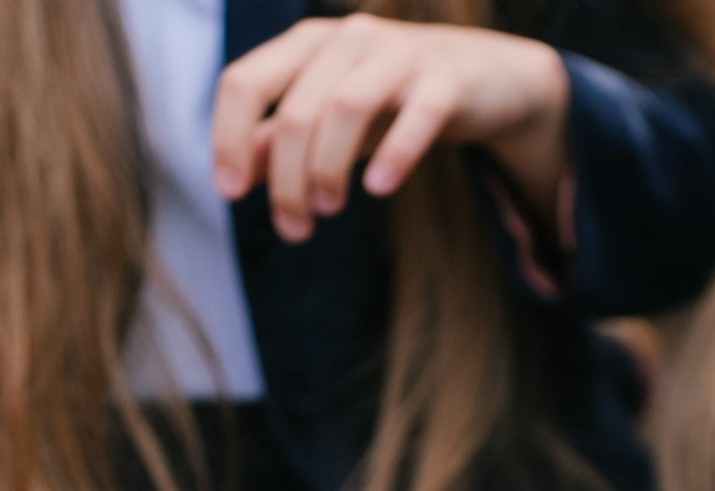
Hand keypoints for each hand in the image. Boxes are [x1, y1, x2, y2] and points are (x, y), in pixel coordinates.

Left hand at [211, 15, 570, 242]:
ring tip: (330, 209)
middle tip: (295, 227)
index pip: (245, 82)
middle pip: (297, 111)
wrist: (486, 76)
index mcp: (307, 44)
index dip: (228, 138)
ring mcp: (399, 54)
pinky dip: (396, 153)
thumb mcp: (330, 116)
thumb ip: (282, 140)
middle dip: (287, 178)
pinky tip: (380, 188)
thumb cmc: (395, 97)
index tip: (230, 192)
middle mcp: (348, 38)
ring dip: (329, 166)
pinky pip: (418, 114)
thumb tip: (238, 175)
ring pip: (347, 107)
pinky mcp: (446, 79)